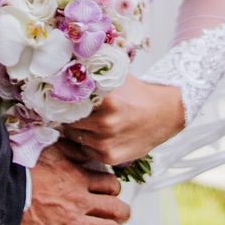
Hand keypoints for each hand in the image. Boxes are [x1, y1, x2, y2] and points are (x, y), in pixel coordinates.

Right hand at [15, 146, 133, 224]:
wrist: (0, 192)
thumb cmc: (20, 170)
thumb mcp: (49, 150)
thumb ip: (68, 149)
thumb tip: (80, 143)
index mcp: (77, 179)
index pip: (108, 184)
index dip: (114, 189)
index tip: (113, 192)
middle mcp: (80, 202)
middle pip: (113, 208)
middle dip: (123, 212)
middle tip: (124, 215)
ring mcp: (70, 224)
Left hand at [55, 81, 184, 170]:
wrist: (165, 114)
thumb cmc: (138, 94)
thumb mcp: (118, 78)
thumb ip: (93, 76)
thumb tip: (66, 67)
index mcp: (106, 101)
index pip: (68, 103)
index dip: (63, 100)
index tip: (60, 98)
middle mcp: (105, 124)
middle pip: (68, 121)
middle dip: (69, 115)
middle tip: (73, 110)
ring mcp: (106, 143)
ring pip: (74, 136)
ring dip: (77, 130)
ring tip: (89, 121)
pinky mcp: (109, 157)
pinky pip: (85, 150)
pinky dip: (87, 143)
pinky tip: (98, 133)